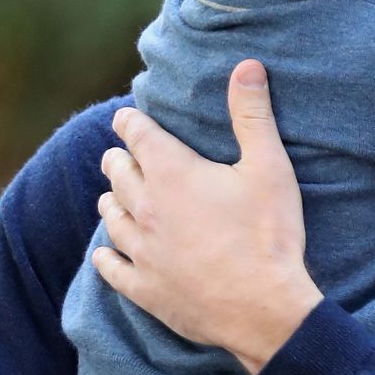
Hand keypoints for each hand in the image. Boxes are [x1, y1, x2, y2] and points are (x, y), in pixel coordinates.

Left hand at [92, 59, 321, 373]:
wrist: (264, 309)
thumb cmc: (270, 234)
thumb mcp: (270, 167)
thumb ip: (252, 114)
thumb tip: (247, 65)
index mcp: (172, 173)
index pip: (136, 134)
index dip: (130, 122)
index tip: (128, 118)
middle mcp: (146, 208)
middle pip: (117, 172)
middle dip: (120, 157)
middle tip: (124, 154)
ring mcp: (141, 251)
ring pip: (111, 215)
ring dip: (113, 200)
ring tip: (115, 195)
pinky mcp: (143, 288)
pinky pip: (110, 266)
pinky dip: (106, 254)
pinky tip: (105, 252)